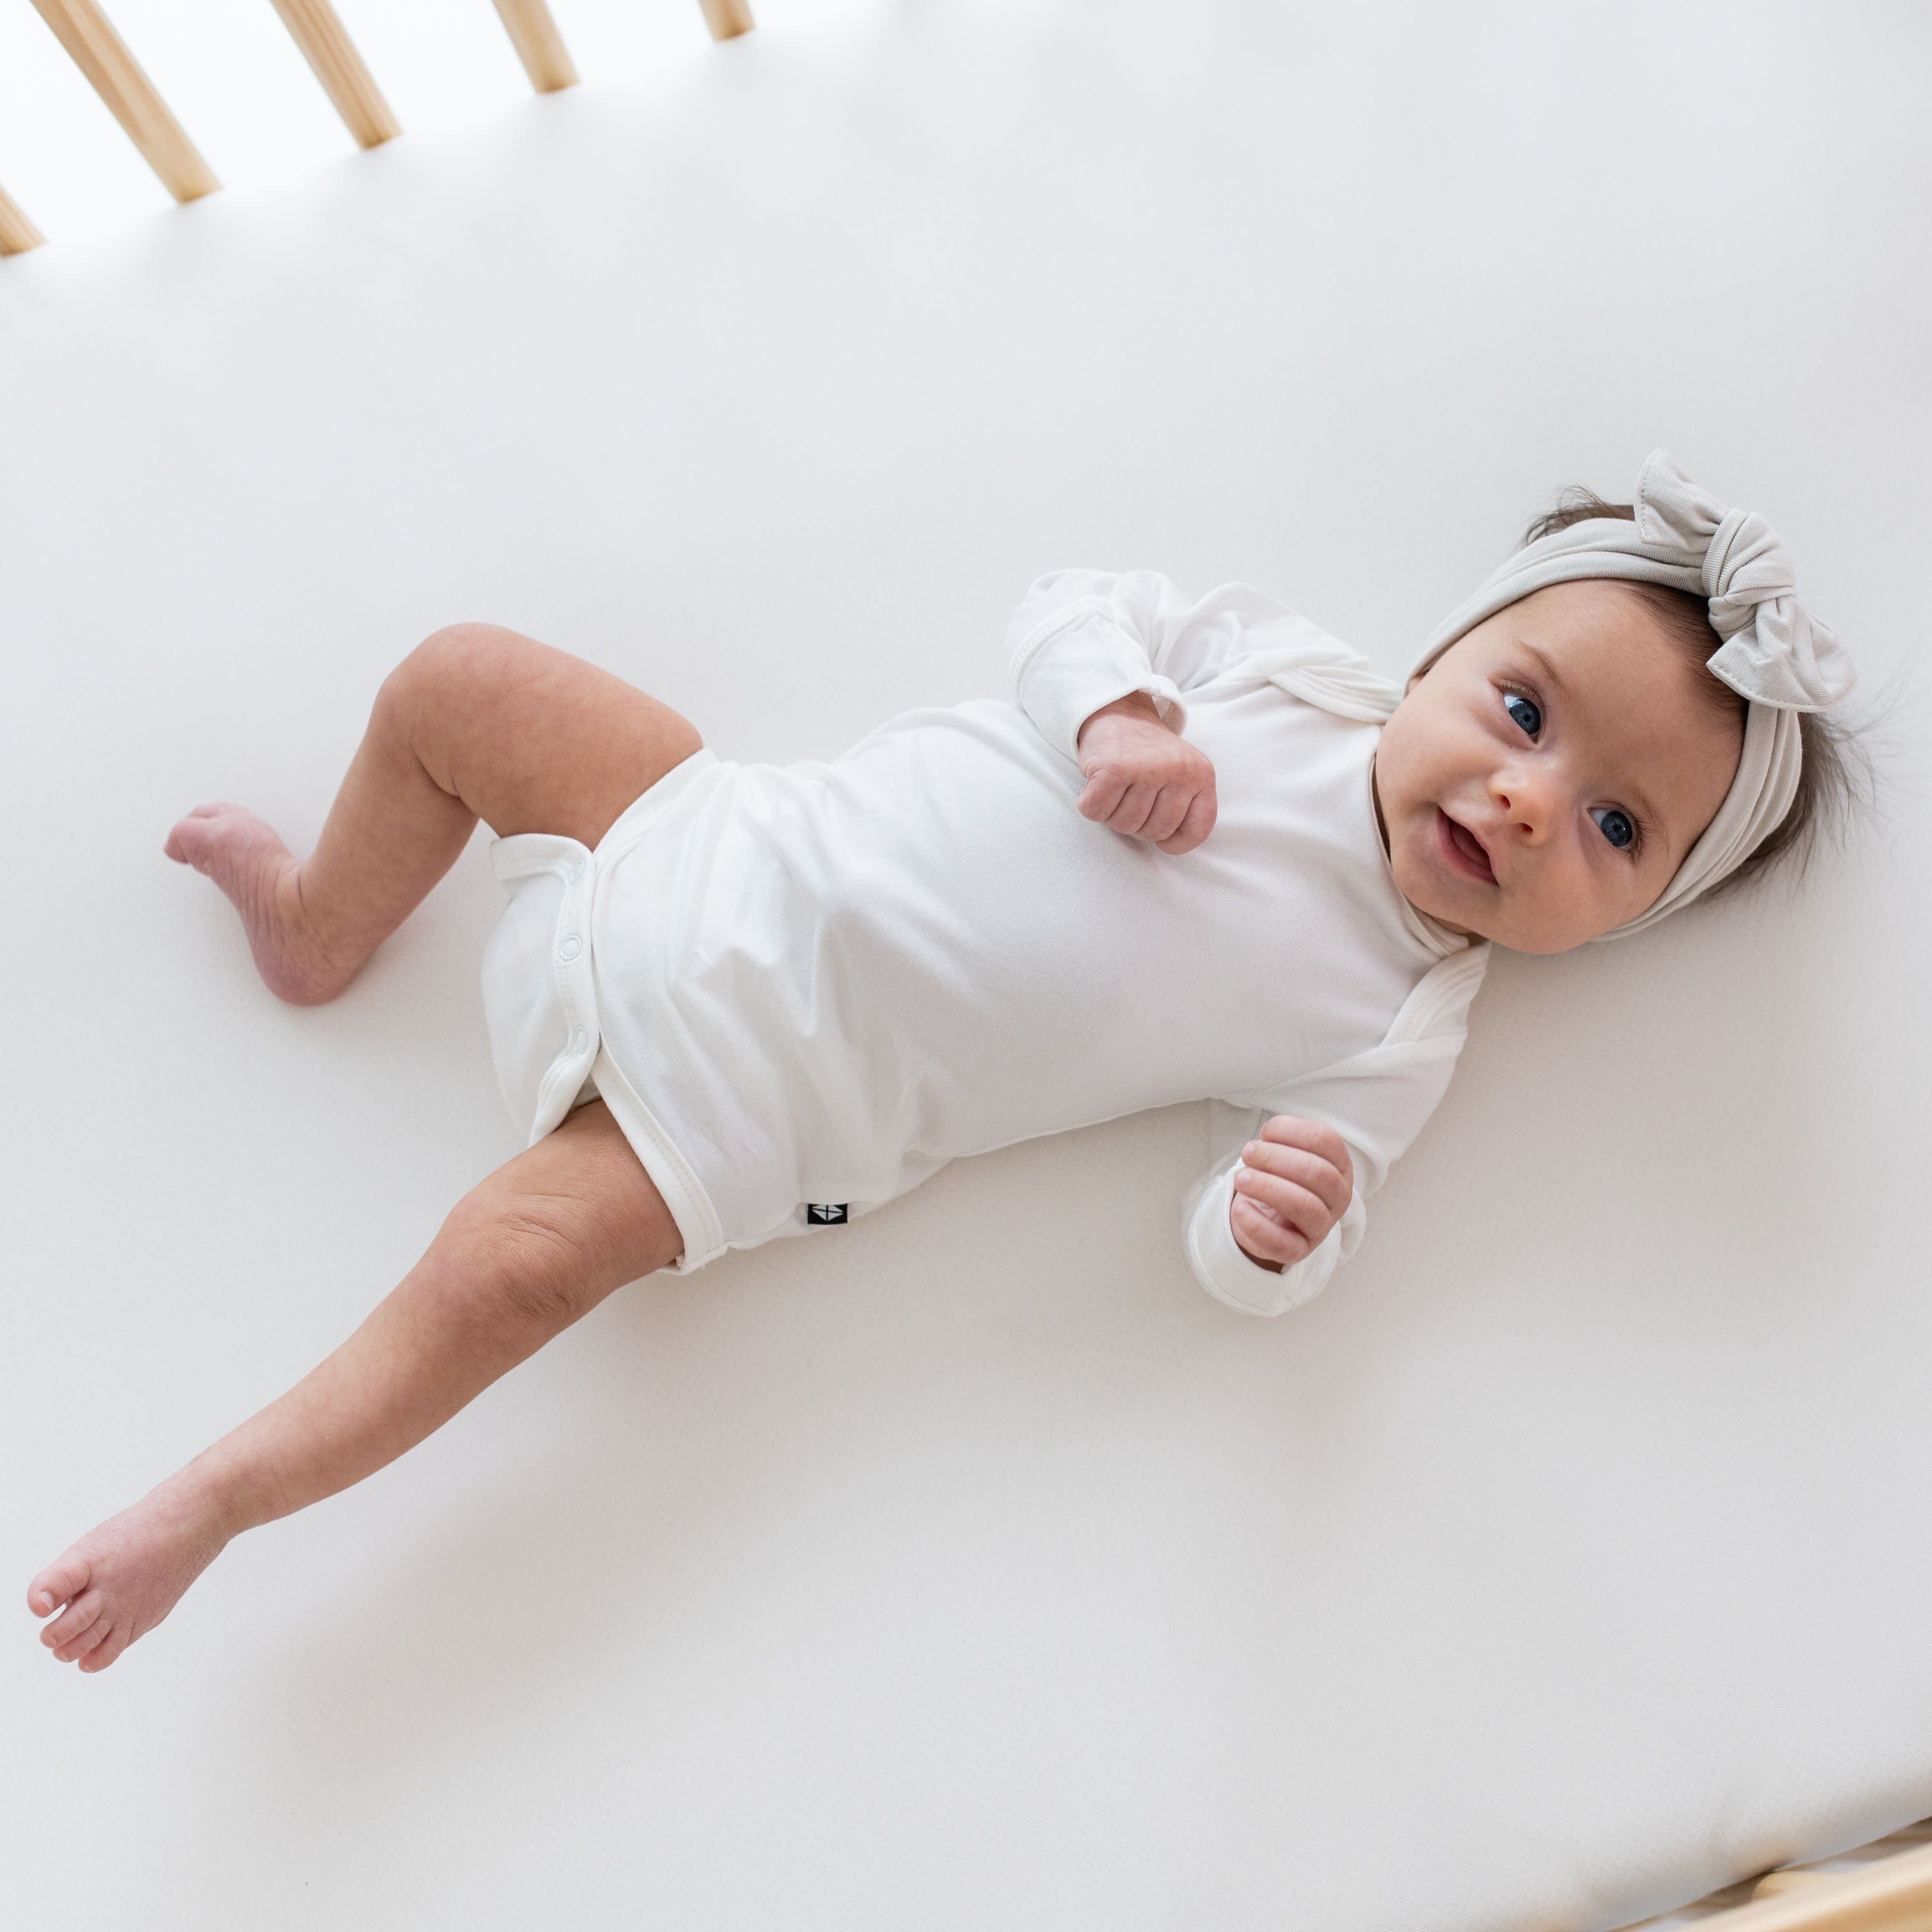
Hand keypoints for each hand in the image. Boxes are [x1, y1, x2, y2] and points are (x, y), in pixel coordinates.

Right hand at [1074, 693, 1216, 853]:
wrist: (1119, 714)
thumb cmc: (1148, 757)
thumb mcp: (1181, 776)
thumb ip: (1185, 808)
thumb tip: (1170, 846)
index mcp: (1201, 775)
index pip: (1197, 830)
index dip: (1177, 843)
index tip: (1164, 837)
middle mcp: (1178, 770)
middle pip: (1156, 832)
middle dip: (1138, 826)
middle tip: (1131, 802)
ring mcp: (1146, 768)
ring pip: (1125, 825)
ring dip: (1113, 816)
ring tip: (1116, 791)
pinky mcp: (1112, 768)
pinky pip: (1097, 812)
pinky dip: (1091, 806)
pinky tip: (1097, 787)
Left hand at [1229, 1116, 1353, 1270]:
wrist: (1268, 1217)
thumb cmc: (1279, 1177)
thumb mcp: (1285, 1153)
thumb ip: (1280, 1141)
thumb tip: (1266, 1140)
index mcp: (1339, 1165)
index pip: (1326, 1141)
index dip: (1293, 1131)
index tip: (1265, 1132)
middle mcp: (1338, 1196)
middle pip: (1318, 1173)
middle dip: (1276, 1158)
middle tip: (1248, 1153)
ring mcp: (1322, 1226)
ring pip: (1305, 1206)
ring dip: (1268, 1188)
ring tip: (1242, 1179)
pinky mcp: (1300, 1250)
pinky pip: (1283, 1243)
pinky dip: (1257, 1224)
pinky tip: (1240, 1208)